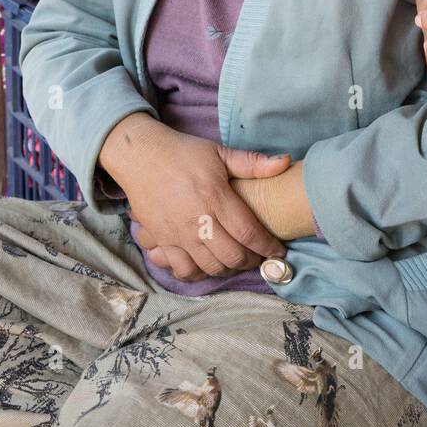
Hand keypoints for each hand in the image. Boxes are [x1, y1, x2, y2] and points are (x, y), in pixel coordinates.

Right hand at [99, 117, 291, 278]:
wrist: (140, 156)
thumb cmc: (183, 152)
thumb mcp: (219, 152)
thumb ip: (252, 163)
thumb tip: (286, 162)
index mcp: (215, 197)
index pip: (248, 232)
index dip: (267, 246)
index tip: (278, 251)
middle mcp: (197, 220)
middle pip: (232, 255)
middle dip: (252, 261)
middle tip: (260, 256)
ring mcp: (177, 234)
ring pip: (210, 267)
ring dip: (229, 269)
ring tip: (237, 261)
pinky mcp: (161, 241)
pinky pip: (183, 269)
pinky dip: (200, 274)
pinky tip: (209, 265)